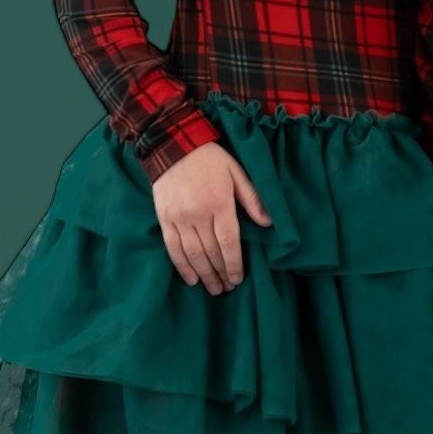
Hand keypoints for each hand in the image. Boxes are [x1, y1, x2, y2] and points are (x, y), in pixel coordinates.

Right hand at [151, 143, 271, 293]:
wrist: (173, 145)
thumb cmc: (210, 159)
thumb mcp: (236, 172)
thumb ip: (251, 198)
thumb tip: (268, 223)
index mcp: (219, 203)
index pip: (228, 242)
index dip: (234, 264)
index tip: (238, 279)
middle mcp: (198, 214)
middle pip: (211, 252)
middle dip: (221, 273)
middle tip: (227, 288)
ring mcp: (179, 218)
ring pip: (193, 254)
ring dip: (204, 274)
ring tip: (213, 289)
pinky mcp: (164, 219)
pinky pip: (173, 248)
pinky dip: (182, 266)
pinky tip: (191, 279)